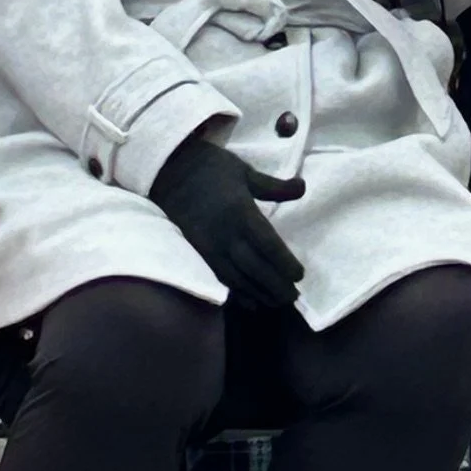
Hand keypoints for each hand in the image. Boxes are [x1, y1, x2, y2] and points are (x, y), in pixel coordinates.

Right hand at [149, 136, 304, 312]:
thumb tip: (303, 188)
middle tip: (293, 297)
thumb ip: (274, 186)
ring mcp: (209, 247)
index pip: (268, 245)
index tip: (299, 275)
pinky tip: (249, 302)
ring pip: (237, 279)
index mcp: (241, 213)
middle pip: (255, 268)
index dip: (284, 263)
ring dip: (258, 293)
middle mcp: (225, 235)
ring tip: (276, 303)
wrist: (168, 171)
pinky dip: (236, 294)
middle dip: (275, 285)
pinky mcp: (196, 253)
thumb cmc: (210, 168)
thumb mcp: (245, 171)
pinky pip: (219, 279)